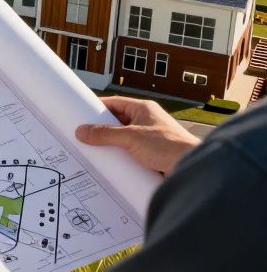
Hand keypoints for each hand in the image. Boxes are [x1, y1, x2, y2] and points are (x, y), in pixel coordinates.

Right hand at [75, 96, 199, 174]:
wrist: (191, 168)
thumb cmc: (168, 146)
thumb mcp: (130, 137)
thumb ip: (105, 134)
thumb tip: (82, 131)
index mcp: (143, 109)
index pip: (115, 103)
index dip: (97, 107)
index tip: (80, 113)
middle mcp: (147, 121)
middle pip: (117, 121)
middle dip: (102, 129)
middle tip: (83, 135)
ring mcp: (150, 137)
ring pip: (124, 137)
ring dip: (111, 144)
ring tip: (94, 150)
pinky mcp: (152, 153)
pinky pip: (131, 151)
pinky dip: (121, 155)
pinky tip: (111, 163)